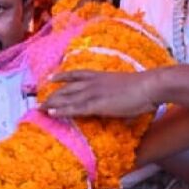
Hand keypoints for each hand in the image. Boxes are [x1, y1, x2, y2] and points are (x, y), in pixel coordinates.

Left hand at [42, 68, 162, 118]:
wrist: (149, 86)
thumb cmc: (143, 89)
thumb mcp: (125, 88)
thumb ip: (117, 94)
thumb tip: (119, 103)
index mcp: (100, 76)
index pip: (76, 75)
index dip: (62, 77)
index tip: (51, 78)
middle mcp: (93, 82)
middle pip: (66, 88)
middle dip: (52, 95)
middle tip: (39, 101)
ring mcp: (94, 93)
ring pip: (67, 98)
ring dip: (52, 103)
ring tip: (39, 109)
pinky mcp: (97, 104)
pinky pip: (75, 108)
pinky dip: (62, 111)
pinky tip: (52, 113)